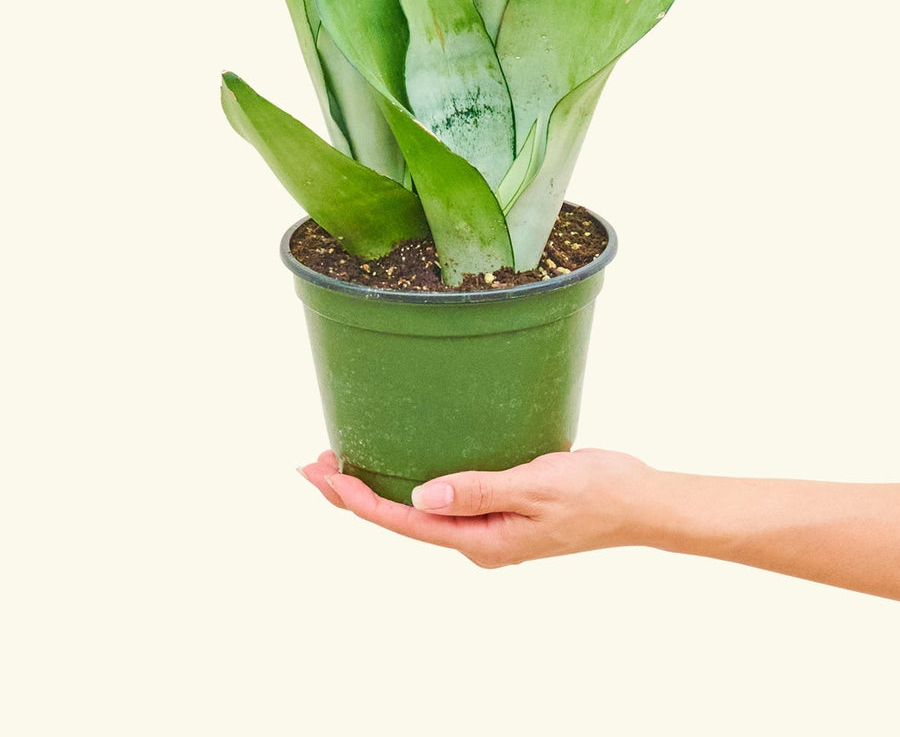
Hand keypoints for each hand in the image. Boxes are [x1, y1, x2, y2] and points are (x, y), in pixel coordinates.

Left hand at [300, 448, 661, 567]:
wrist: (639, 502)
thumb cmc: (595, 493)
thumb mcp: (536, 487)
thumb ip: (480, 490)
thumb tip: (422, 495)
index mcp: (481, 542)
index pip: (403, 520)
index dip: (357, 499)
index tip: (321, 475)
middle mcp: (477, 539)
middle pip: (401, 518)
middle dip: (354, 494)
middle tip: (313, 462)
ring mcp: (488, 525)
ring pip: (419, 507)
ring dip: (379, 486)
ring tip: (341, 461)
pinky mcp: (500, 506)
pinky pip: (445, 495)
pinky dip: (413, 478)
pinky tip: (403, 461)